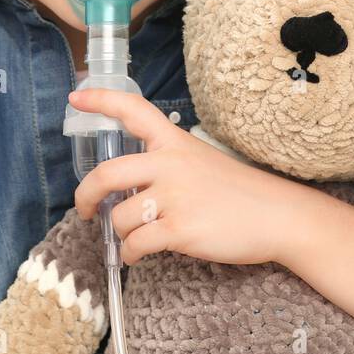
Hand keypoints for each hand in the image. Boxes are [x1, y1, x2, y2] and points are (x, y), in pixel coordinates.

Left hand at [68, 88, 305, 266]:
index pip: (132, 110)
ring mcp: (175, 197)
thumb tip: (130, 186)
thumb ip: (167, 165)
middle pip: (107, 173)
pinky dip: (130, 254)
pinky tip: (137, 255)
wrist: (278, 216)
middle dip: (85, 195)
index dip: (100, 100)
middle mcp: (171, 165)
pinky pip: (136, 244)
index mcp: (175, 142)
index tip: (76, 98)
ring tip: (133, 240)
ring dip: (120, 234)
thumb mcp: (202, 161)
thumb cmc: (241, 192)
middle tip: (85, 208)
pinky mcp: (180, 229)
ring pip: (120, 216)